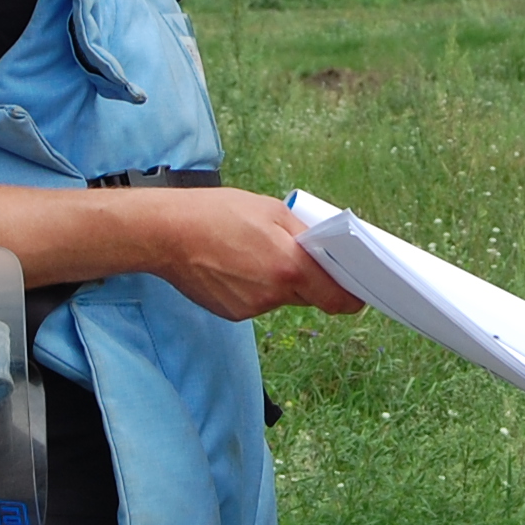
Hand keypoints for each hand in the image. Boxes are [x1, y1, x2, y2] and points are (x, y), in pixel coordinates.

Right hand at [148, 188, 364, 320]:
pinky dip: (255, 286)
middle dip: (310, 279)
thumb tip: (329, 251)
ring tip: (253, 252)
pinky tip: (236, 265)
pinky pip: (258, 302)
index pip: (338, 299)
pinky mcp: (234, 313)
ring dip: (279, 280)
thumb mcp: (272, 211)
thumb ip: (305, 235)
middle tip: (296, 254)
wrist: (166, 233)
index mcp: (290, 266)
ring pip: (282, 297)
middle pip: (310, 296)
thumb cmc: (217, 214)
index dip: (352, 296)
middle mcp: (275, 293)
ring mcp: (253, 308)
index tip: (357, 288)